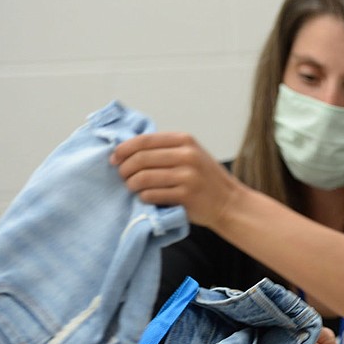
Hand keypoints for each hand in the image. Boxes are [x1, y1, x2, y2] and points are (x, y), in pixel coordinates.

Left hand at [110, 132, 236, 227]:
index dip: (123, 149)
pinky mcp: (186, 196)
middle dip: (124, 168)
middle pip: (141, 159)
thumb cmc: (205, 179)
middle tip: (122, 176)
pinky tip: (145, 197)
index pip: (144, 140)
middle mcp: (187, 155)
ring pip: (144, 177)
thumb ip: (165, 149)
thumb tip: (127, 150)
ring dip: (132, 184)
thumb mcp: (190, 154)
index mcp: (185, 140)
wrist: (228, 202)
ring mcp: (188, 176)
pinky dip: (144, 197)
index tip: (114, 158)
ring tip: (132, 188)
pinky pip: (152, 195)